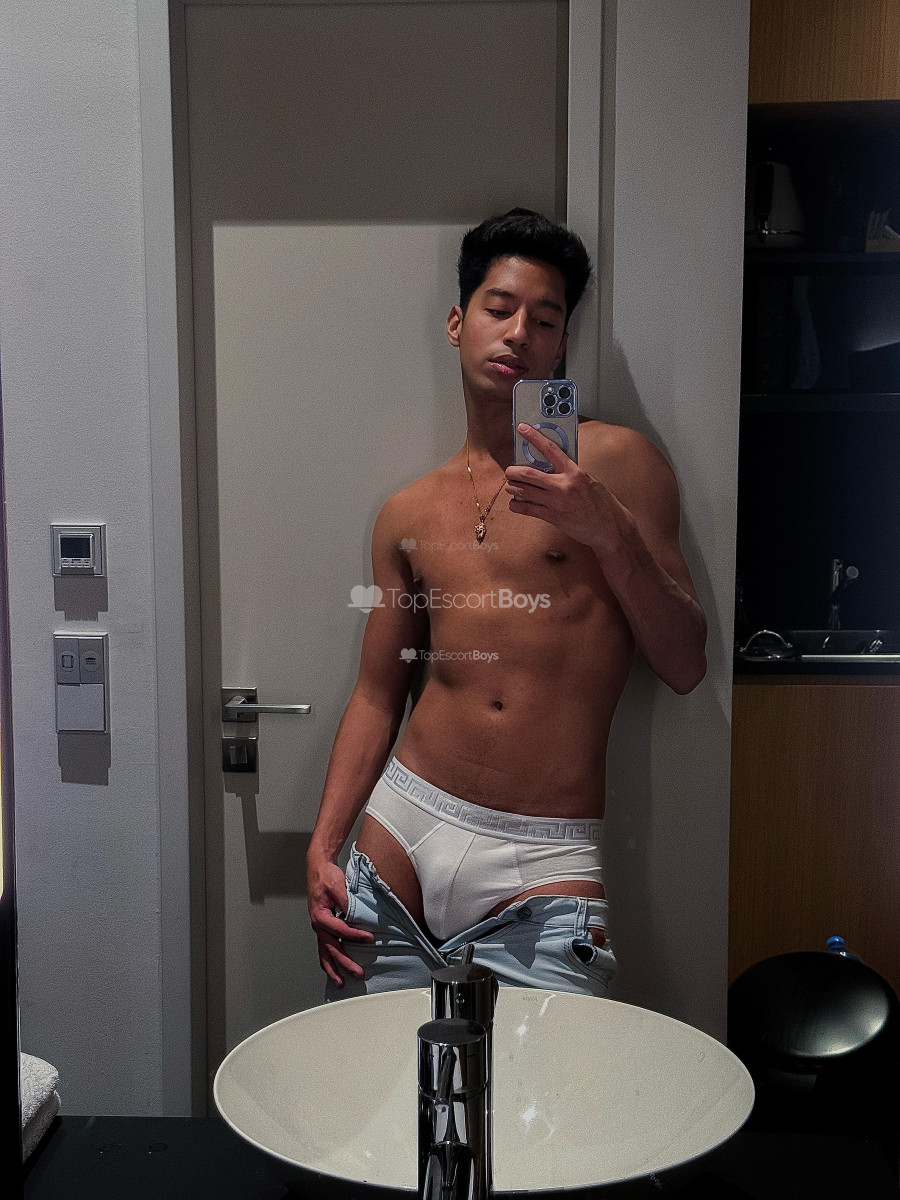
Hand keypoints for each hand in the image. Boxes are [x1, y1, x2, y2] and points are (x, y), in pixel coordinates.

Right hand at [306, 853, 374, 986]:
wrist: (318, 868)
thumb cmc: (326, 876)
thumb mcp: (338, 886)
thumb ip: (347, 902)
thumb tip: (355, 916)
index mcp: (320, 916)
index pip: (340, 930)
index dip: (355, 935)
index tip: (369, 938)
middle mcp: (318, 925)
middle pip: (331, 949)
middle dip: (344, 963)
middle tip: (358, 973)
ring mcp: (319, 928)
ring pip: (324, 953)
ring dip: (333, 968)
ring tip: (341, 983)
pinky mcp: (323, 927)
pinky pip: (325, 947)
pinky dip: (329, 959)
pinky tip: (335, 969)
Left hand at [506, 423, 623, 550]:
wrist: (608, 527)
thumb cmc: (601, 502)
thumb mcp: (587, 479)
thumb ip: (568, 471)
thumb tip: (548, 464)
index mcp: (574, 472)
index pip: (550, 449)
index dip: (534, 437)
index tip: (523, 428)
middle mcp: (563, 485)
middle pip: (527, 474)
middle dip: (512, 471)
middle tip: (510, 471)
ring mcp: (556, 502)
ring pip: (522, 491)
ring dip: (512, 487)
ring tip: (512, 486)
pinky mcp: (551, 517)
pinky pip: (525, 509)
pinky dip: (516, 505)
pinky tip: (516, 503)